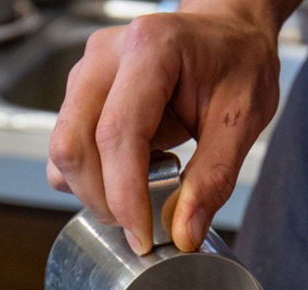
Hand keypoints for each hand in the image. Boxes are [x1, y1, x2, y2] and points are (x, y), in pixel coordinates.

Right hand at [47, 2, 287, 252]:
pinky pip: (67, 149)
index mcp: (151, 49)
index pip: (117, 133)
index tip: (142, 236)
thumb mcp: (243, 119)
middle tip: (141, 225)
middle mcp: (106, 57)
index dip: (124, 194)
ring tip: (139, 196)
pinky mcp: (80, 94)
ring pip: (64, 151)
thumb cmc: (237, 63)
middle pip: (73, 145)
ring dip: (93, 191)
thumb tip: (183, 233)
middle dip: (102, 200)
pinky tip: (128, 174)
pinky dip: (90, 178)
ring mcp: (86, 74)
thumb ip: (214, 178)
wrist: (227, 35)